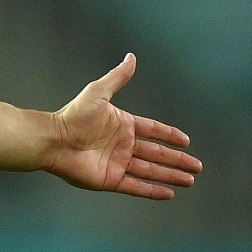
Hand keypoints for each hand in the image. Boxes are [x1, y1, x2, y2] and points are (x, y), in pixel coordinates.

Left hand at [46, 54, 201, 199]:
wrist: (54, 140)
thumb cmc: (73, 116)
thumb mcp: (98, 92)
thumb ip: (117, 77)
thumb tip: (131, 57)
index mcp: (122, 125)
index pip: (153, 130)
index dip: (170, 135)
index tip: (186, 141)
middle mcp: (122, 145)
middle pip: (157, 154)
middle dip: (177, 160)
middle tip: (197, 167)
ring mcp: (117, 163)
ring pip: (151, 171)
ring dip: (171, 176)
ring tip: (190, 180)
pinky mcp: (110, 179)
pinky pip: (136, 186)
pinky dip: (152, 191)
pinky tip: (169, 194)